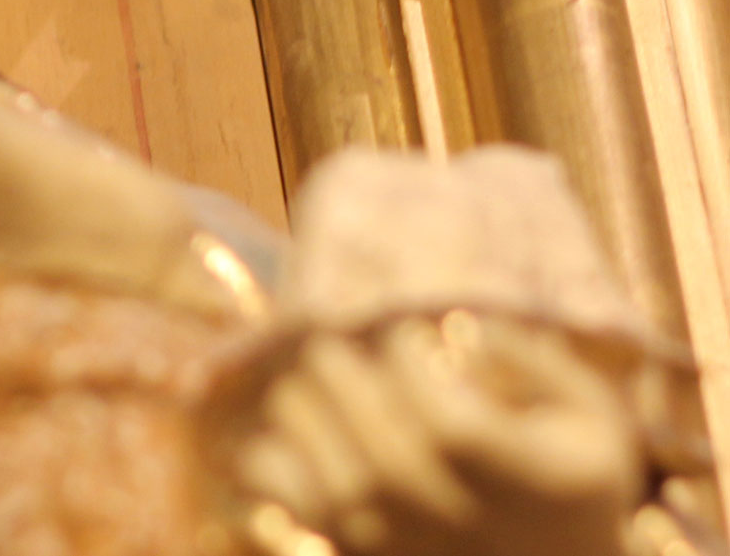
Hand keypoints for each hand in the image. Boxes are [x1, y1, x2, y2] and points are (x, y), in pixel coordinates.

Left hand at [236, 316, 640, 555]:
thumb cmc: (565, 471)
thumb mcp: (586, 411)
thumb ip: (533, 359)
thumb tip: (459, 328)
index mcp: (535, 485)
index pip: (452, 430)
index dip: (414, 371)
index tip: (405, 334)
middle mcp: (472, 527)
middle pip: (385, 456)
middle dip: (344, 381)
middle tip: (331, 342)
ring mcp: (415, 550)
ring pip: (336, 484)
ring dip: (304, 413)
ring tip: (310, 378)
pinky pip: (300, 510)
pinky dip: (274, 461)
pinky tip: (292, 425)